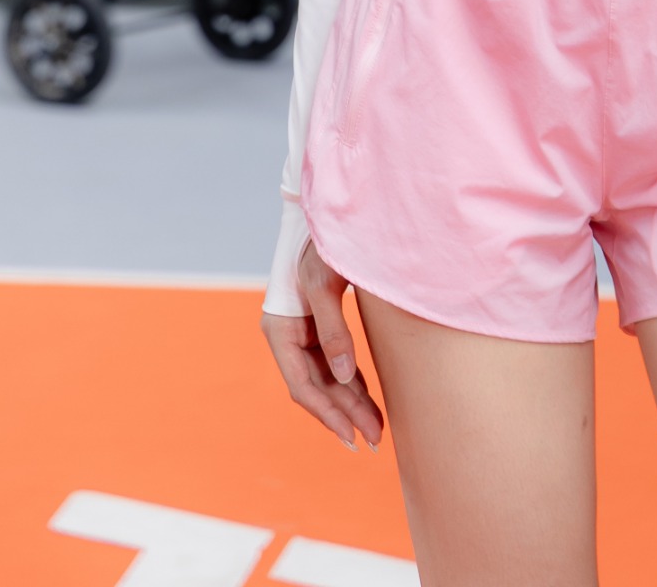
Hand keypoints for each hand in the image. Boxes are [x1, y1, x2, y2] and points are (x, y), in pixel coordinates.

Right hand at [260, 238, 384, 452]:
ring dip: (350, 404)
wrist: (331, 215)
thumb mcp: (326, 283)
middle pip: (316, 387)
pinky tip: (370, 401)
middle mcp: (287, 335)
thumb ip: (334, 330)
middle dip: (345, 414)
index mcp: (279, 328)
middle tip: (374, 440)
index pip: (302, 384)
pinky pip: (335, 365)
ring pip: (326, 380)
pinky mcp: (320, 327)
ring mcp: (303, 333)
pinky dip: (352, 384)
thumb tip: (342, 379)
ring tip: (377, 429)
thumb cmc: (322, 243)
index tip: (351, 435)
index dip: (326, 413)